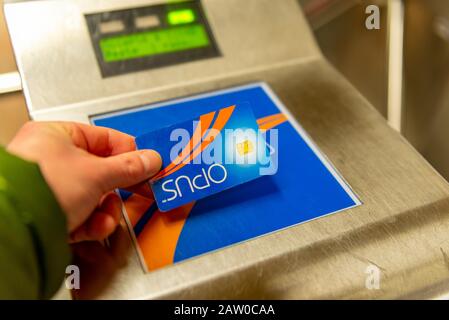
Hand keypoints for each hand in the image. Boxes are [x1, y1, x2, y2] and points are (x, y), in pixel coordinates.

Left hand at [7, 121, 160, 241]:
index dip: (130, 152)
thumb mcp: (96, 173)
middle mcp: (51, 159)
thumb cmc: (42, 188)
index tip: (149, 163)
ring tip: (108, 214)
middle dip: (119, 186)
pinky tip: (96, 226)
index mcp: (56, 136)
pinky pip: (82, 213)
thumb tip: (151, 159)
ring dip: (107, 209)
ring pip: (94, 196)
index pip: (105, 139)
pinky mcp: (51, 213)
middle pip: (101, 170)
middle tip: (142, 189)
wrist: (17, 228)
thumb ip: (128, 166)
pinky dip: (93, 222)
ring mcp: (51, 188)